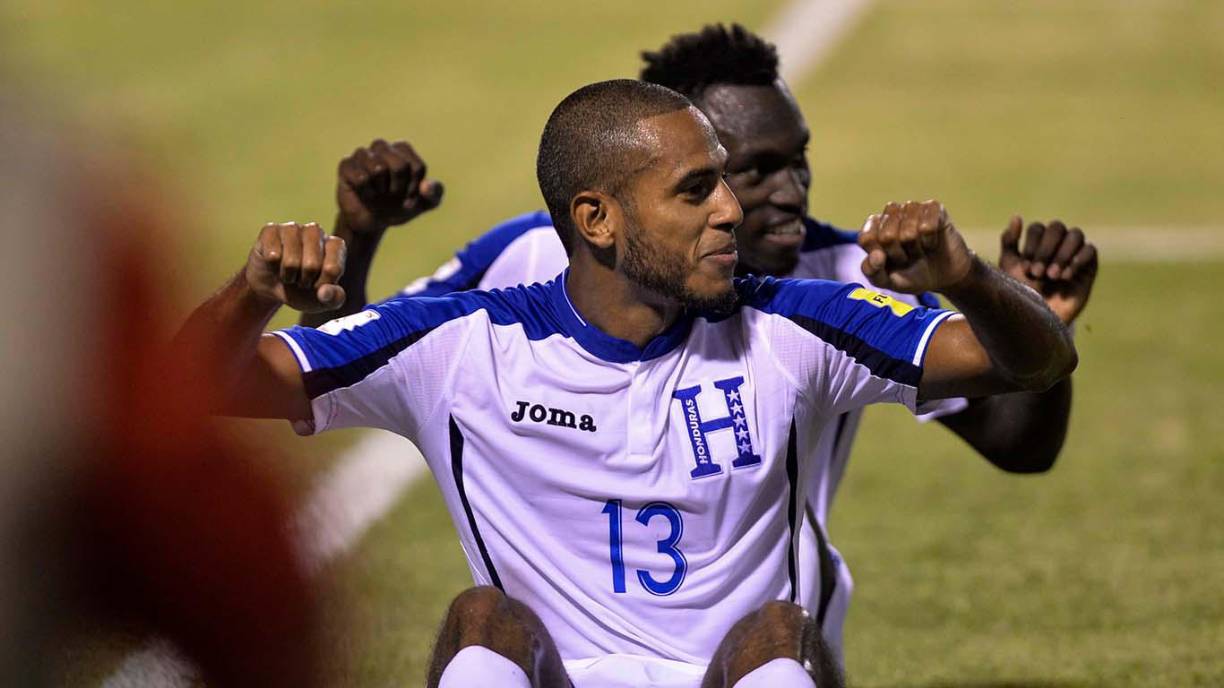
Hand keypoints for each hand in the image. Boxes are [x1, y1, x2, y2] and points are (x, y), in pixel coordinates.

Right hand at [247, 222, 346, 312]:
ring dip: (288, 276)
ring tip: (288, 273)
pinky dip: (272, 267)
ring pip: (291, 261)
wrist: (272, 287)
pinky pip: (272, 255)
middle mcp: (316, 232)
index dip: (322, 284)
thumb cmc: (303, 290)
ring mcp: (293, 228)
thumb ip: (334, 298)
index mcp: (335, 245)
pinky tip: (274, 263)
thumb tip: (325, 292)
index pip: (333, 269)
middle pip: (312, 265)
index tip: (317, 285)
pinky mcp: (271, 230)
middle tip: (300, 279)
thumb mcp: (323, 301)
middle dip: (304, 280)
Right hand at [336, 139, 443, 234]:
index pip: (417, 167)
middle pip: (399, 165)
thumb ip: (435, 193)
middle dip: (398, 188)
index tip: (408, 195)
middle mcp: (382, 147)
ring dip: (381, 190)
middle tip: (391, 194)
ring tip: (377, 192)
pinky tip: (364, 194)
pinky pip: (361, 177)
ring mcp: (362, 154)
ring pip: (378, 168)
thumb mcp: (425, 204)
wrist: (372, 221)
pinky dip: (366, 192)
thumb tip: (426, 186)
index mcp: (403, 150)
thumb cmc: (399, 206)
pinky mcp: (346, 166)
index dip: (414, 188)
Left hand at [858, 200, 976, 293]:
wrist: (944, 276)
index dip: (878, 257)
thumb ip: (872, 271)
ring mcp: (912, 208)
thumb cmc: (911, 275)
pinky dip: (930, 242)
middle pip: (887, 236)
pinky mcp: (933, 207)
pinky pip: (928, 226)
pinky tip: (931, 243)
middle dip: (899, 255)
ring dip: (915, 249)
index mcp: (874, 228)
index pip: (866, 238)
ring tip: (919, 250)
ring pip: (909, 231)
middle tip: (907, 258)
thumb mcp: (886, 281)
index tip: (887, 262)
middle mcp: (891, 214)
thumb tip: (876, 256)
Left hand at [999, 217, 1097, 323]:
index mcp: (1037, 241)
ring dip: (1062, 254)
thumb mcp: (1010, 267)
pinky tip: (1065, 276)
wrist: (1039, 317)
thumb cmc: (1022, 292)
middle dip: (1046, 250)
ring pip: (1075, 235)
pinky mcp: (1088, 265)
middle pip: (1057, 228)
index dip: (1031, 246)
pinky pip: (1090, 250)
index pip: (1038, 228)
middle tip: (1037, 273)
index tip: (1025, 269)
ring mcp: (1074, 252)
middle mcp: (1057, 243)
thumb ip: (1010, 242)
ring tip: (1052, 276)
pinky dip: (1078, 260)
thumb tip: (1017, 217)